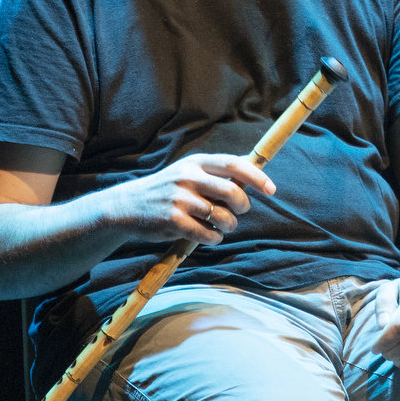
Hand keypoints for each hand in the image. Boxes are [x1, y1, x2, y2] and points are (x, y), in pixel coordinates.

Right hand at [110, 153, 275, 245]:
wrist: (128, 206)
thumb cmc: (168, 190)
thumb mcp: (189, 171)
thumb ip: (216, 172)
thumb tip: (252, 171)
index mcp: (196, 162)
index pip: (233, 164)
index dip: (256, 177)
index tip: (271, 189)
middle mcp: (188, 177)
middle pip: (232, 192)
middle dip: (243, 206)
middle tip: (240, 212)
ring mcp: (179, 199)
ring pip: (222, 216)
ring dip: (229, 225)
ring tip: (222, 226)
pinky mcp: (172, 221)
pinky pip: (207, 233)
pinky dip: (215, 237)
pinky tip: (210, 235)